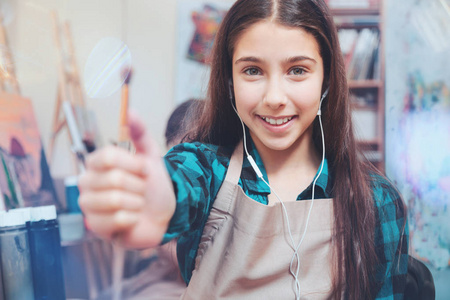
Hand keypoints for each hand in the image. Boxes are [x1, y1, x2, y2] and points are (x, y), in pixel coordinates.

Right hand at [78, 111, 175, 247]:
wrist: (163, 214)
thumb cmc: (153, 185)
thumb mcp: (151, 157)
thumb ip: (140, 133)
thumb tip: (130, 111)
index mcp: (98, 164)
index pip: (107, 156)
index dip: (133, 164)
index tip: (145, 170)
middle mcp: (87, 183)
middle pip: (115, 179)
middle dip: (139, 185)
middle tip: (142, 190)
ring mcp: (89, 206)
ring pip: (115, 200)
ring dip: (137, 202)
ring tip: (138, 204)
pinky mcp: (95, 227)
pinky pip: (116, 220)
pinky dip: (132, 219)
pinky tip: (133, 219)